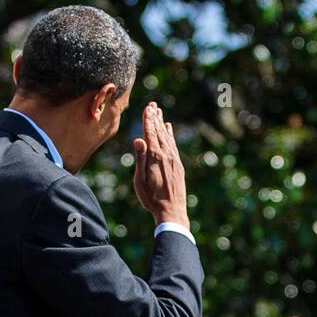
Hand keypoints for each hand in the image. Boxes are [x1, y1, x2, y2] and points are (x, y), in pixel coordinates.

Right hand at [132, 103, 188, 226]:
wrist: (172, 211)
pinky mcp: (178, 165)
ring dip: (162, 124)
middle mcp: (166, 155)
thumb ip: (140, 159)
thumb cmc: (151, 198)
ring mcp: (174, 160)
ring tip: (159, 112)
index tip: (147, 108)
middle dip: (155, 118)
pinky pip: (173, 145)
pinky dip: (170, 135)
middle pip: (159, 132)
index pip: (150, 133)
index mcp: (155, 157)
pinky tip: (169, 129)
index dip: (148, 120)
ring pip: (167, 137)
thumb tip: (138, 139)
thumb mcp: (140, 180)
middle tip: (153, 104)